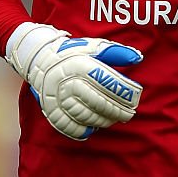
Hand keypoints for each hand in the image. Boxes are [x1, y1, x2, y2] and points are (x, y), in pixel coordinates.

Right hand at [5, 22, 143, 139]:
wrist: (40, 59)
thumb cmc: (74, 53)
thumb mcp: (94, 47)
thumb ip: (116, 52)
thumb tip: (137, 57)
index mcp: (78, 63)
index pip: (105, 81)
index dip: (123, 93)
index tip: (134, 100)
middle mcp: (65, 81)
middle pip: (96, 101)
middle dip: (116, 110)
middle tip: (128, 114)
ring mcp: (55, 97)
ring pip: (84, 116)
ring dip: (103, 120)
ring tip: (112, 118)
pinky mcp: (49, 110)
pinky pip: (68, 127)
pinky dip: (83, 130)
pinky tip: (94, 127)